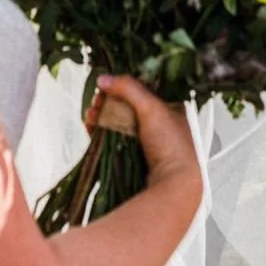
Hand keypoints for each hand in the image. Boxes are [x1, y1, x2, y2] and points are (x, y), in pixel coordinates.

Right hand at [93, 75, 198, 190]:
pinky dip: (102, 135)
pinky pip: (115, 141)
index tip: (106, 86)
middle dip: (107, 103)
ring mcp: (148, 142)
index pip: (142, 89)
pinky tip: (92, 131)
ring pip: (119, 124)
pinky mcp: (136, 157)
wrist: (174, 187)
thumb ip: (128, 88)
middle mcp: (161, 123)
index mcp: (173, 108)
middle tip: (95, 104)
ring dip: (102, 118)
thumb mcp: (152, 109)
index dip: (122, 87)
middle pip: (127, 106)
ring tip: (90, 117)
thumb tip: (105, 78)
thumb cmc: (172, 147)